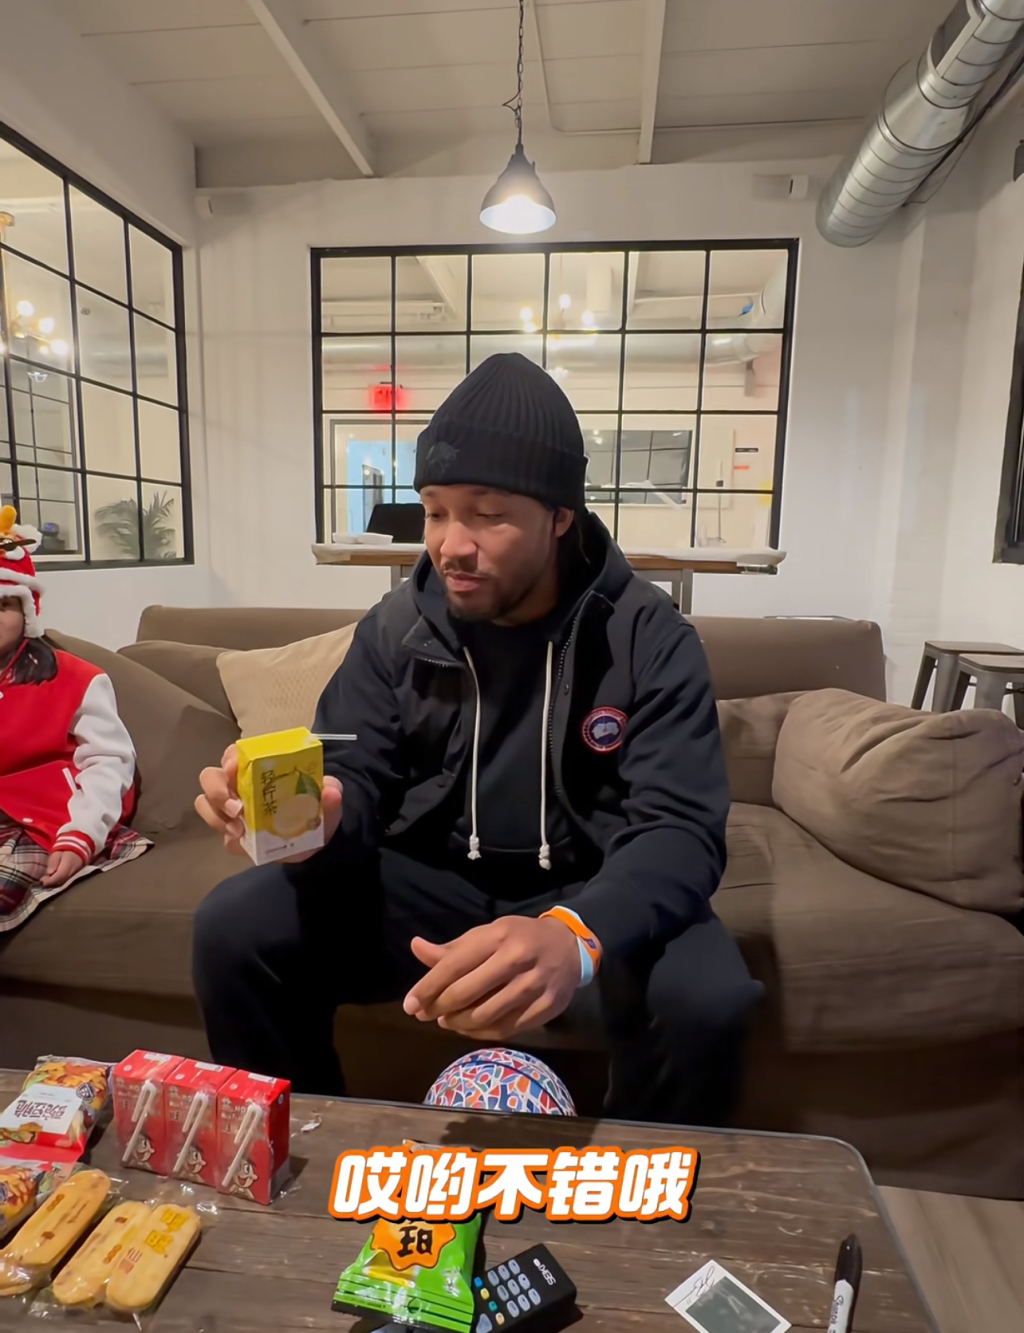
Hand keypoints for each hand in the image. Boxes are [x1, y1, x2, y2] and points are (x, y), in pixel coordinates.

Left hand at [41, 850, 85, 887]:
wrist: (77, 853)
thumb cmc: (64, 852)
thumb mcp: (57, 854)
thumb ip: (53, 862)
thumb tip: (49, 873)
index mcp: (68, 865)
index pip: (59, 876)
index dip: (50, 881)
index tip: (41, 881)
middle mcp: (72, 873)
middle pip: (60, 882)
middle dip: (50, 884)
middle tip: (42, 881)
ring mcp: (73, 877)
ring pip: (62, 885)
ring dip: (53, 885)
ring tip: (46, 881)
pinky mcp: (73, 879)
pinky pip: (64, 884)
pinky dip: (57, 884)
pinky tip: (51, 882)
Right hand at [196, 743, 342, 861]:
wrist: (315, 843)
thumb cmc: (316, 810)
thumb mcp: (328, 800)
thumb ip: (332, 792)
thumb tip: (331, 791)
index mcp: (258, 769)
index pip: (234, 754)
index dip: (230, 758)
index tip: (234, 768)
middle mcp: (239, 785)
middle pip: (210, 777)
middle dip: (216, 790)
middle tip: (236, 807)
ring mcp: (232, 810)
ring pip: (205, 804)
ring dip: (216, 815)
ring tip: (239, 828)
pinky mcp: (233, 835)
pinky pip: (220, 836)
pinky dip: (229, 838)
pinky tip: (244, 841)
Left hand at [403, 915, 580, 1040]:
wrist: (570, 946)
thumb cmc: (520, 938)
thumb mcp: (488, 933)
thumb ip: (452, 948)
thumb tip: (416, 947)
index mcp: (498, 936)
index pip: (454, 964)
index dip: (428, 987)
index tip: (410, 1005)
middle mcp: (517, 959)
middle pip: (467, 993)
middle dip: (439, 1008)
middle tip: (426, 1015)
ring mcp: (534, 985)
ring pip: (485, 1015)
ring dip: (459, 1024)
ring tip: (448, 1021)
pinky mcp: (547, 1007)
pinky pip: (507, 1029)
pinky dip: (482, 1033)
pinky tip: (471, 1028)